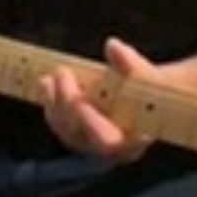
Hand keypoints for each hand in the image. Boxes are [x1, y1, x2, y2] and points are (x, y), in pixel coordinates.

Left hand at [37, 37, 158, 161]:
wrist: (147, 99)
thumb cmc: (150, 91)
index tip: (81, 102)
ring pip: (64, 129)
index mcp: (131, 140)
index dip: (92, 124)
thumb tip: (113, 47)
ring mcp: (90, 143)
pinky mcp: (76, 134)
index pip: (106, 139)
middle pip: (79, 133)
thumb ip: (131, 64)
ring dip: (53, 102)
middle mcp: (108, 149)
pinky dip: (50, 103)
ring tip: (49, 78)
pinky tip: (46, 83)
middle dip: (67, 101)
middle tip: (63, 73)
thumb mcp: (147, 76)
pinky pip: (58, 123)